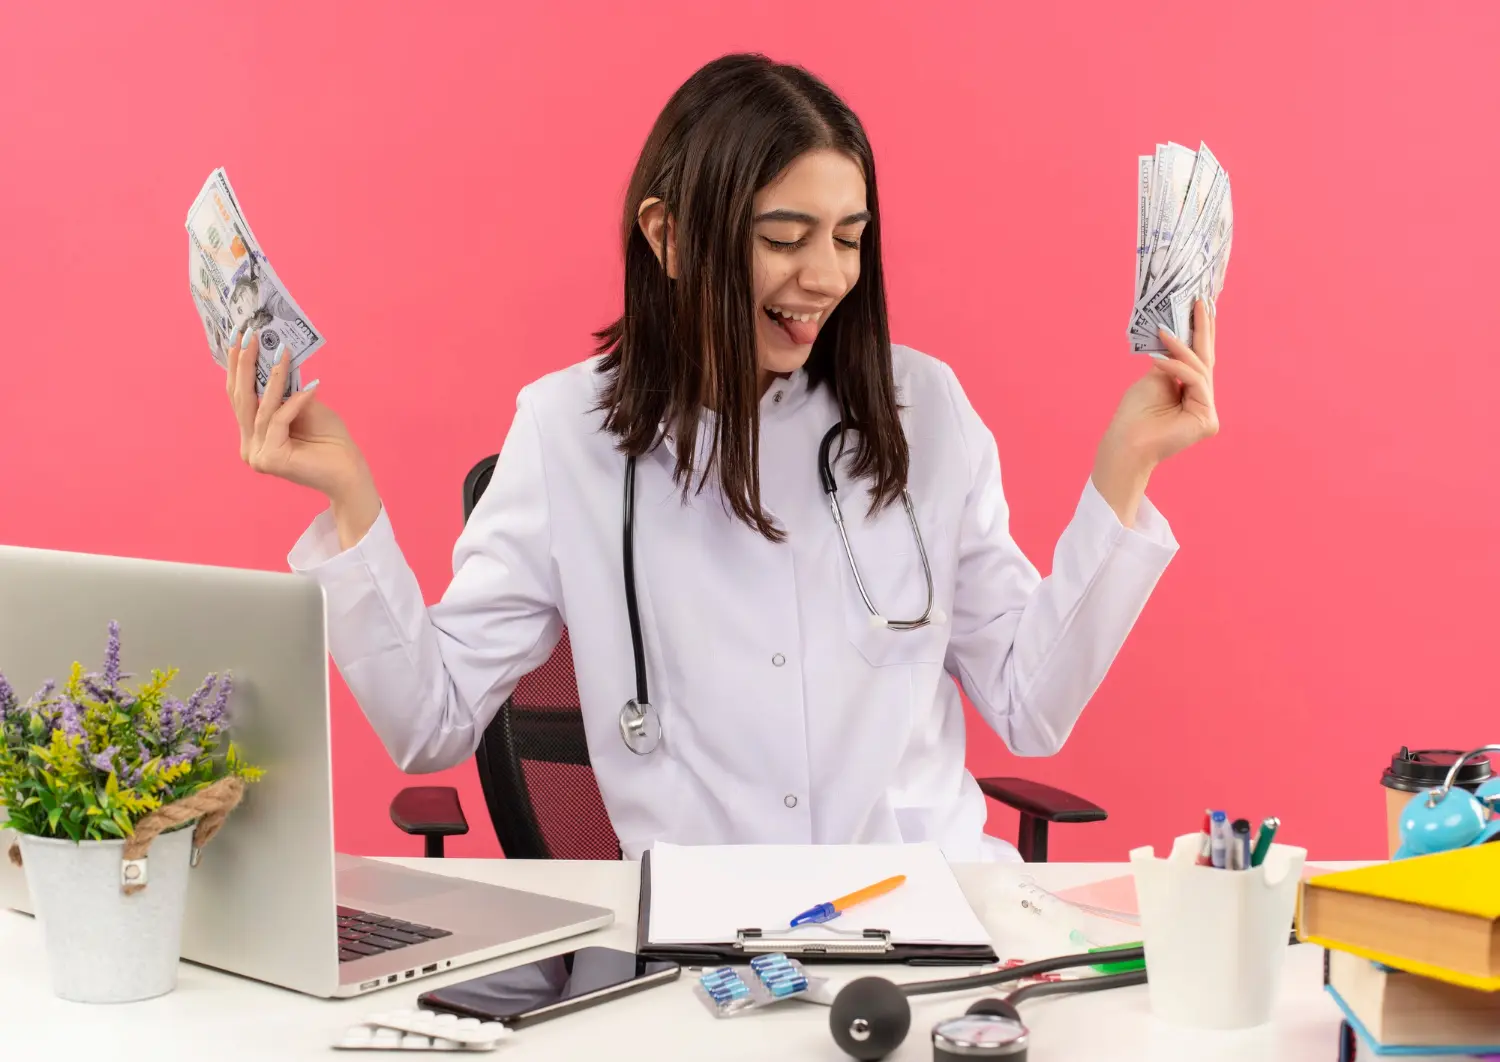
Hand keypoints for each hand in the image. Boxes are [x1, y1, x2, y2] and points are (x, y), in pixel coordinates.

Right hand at [226, 328, 368, 500]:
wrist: (349, 471)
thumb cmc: (329, 439)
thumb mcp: (303, 405)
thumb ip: (283, 390)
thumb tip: (272, 355)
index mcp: (252, 434)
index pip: (239, 396)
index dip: (236, 366)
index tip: (238, 336)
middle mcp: (249, 446)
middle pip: (242, 400)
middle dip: (245, 365)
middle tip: (249, 335)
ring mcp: (257, 454)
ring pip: (261, 408)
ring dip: (273, 377)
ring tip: (281, 351)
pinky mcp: (270, 458)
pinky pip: (278, 420)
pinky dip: (294, 402)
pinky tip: (311, 388)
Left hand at [1091, 298, 1219, 522]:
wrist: (1125, 441)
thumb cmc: (1134, 414)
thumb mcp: (1154, 377)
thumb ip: (1170, 360)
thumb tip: (1176, 337)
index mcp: (1190, 391)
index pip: (1197, 359)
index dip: (1199, 333)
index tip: (1199, 305)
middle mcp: (1202, 400)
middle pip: (1205, 360)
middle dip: (1203, 329)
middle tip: (1201, 301)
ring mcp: (1207, 411)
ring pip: (1200, 370)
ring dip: (1181, 349)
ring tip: (1164, 332)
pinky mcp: (1208, 419)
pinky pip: (1196, 383)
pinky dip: (1178, 369)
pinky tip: (1160, 361)